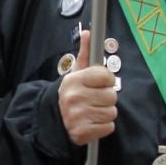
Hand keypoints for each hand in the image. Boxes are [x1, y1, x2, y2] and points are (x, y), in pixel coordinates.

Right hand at [58, 29, 117, 146]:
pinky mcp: (82, 132)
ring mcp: (78, 116)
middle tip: (94, 100)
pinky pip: (109, 127)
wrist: (54, 119)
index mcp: (74, 80)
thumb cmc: (71, 94)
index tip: (99, 84)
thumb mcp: (76, 73)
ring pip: (111, 112)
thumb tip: (88, 32)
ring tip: (92, 111)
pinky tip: (92, 122)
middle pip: (111, 95)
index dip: (106, 81)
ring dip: (105, 113)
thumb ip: (85, 53)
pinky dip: (103, 126)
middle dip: (106, 98)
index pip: (106, 76)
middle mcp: (74, 97)